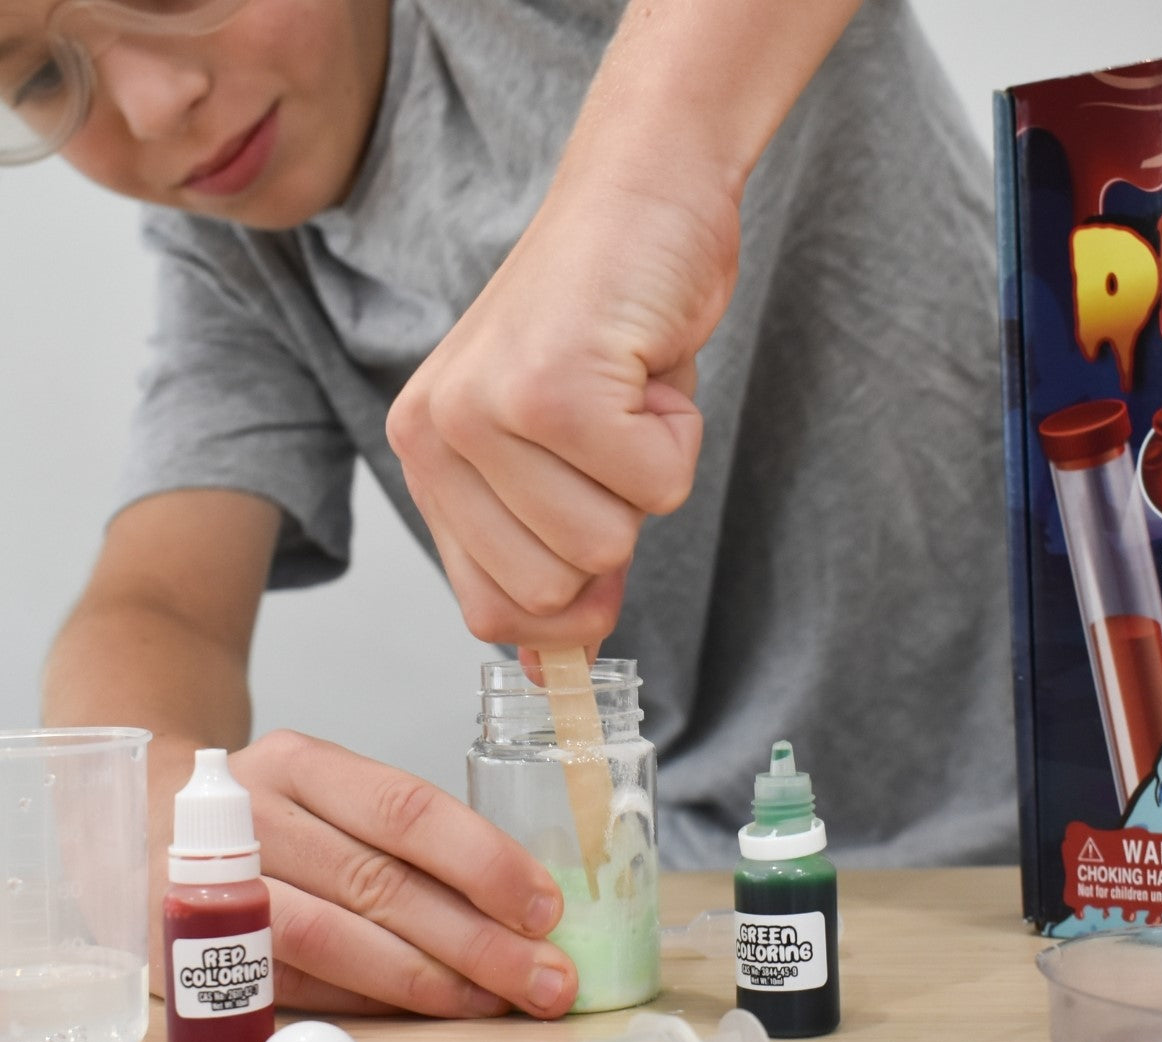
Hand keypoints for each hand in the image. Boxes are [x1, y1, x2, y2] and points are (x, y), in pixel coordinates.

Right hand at [150, 730, 577, 1017]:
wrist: (143, 823)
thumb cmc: (273, 812)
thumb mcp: (328, 790)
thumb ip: (404, 834)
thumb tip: (517, 901)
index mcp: (299, 761)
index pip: (403, 807)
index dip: (481, 859)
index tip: (544, 905)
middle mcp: (250, 817)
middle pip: (377, 881)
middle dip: (476, 938)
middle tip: (546, 975)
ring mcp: (213, 889)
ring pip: (335, 940)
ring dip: (429, 980)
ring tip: (500, 998)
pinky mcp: (191, 953)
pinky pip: (300, 984)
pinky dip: (372, 1001)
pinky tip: (432, 1008)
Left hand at [386, 160, 728, 650]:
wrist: (641, 196)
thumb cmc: (607, 325)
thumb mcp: (562, 453)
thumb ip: (551, 555)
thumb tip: (553, 670)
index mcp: (427, 456)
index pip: (487, 610)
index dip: (560, 613)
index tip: (601, 576)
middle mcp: (436, 435)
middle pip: (550, 592)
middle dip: (613, 525)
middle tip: (614, 436)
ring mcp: (486, 411)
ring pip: (604, 543)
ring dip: (647, 479)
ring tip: (628, 396)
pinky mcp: (552, 386)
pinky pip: (654, 487)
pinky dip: (679, 439)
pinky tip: (649, 371)